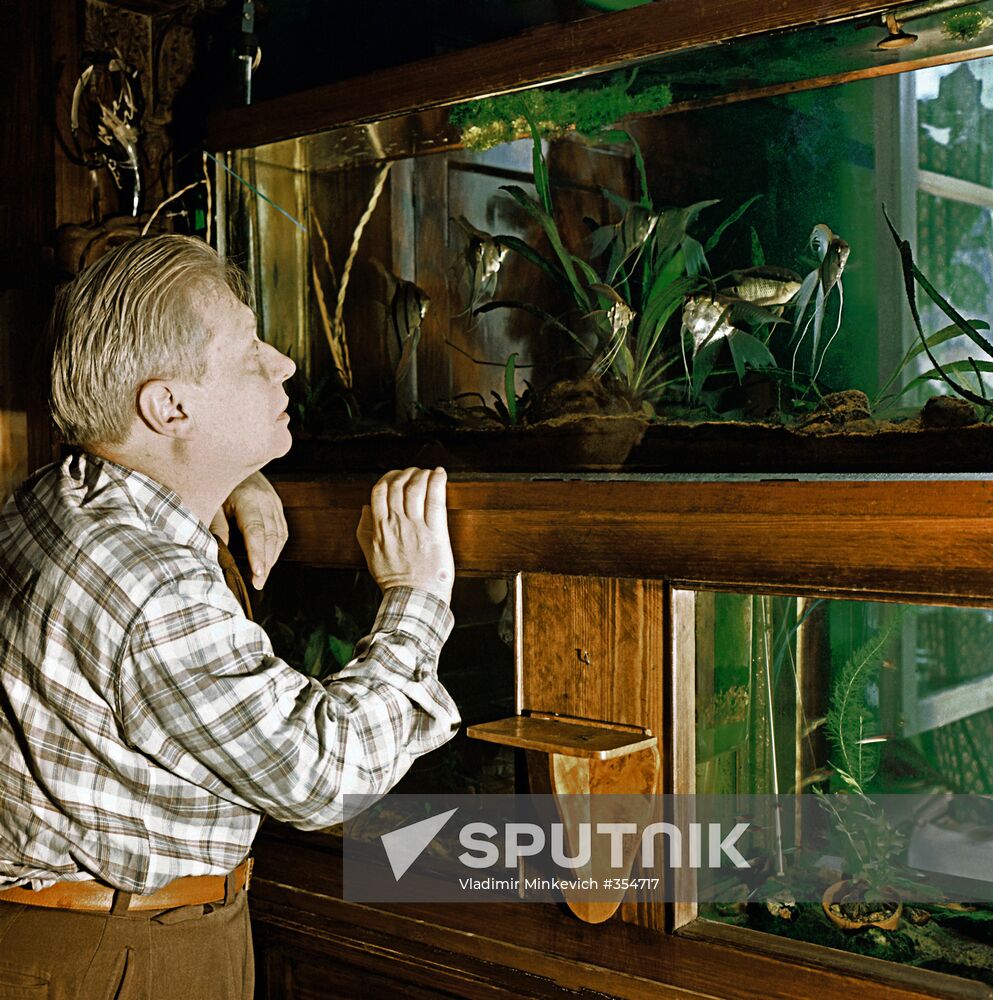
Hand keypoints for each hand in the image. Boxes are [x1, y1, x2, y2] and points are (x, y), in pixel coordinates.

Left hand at [210, 472, 288, 589]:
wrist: (232, 458)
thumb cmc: (216, 482)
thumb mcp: (211, 502)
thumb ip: (217, 526)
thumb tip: (219, 553)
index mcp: (248, 497)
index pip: (256, 530)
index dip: (257, 553)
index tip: (257, 573)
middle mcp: (267, 499)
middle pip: (271, 536)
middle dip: (266, 562)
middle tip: (258, 583)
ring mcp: (275, 502)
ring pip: (279, 535)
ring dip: (272, 557)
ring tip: (261, 577)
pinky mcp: (277, 506)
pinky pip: (281, 530)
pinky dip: (275, 547)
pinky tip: (267, 560)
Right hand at [356, 467, 453, 604]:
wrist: (413, 598)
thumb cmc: (394, 579)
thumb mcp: (370, 555)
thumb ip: (364, 531)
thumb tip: (364, 509)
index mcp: (379, 528)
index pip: (379, 491)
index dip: (388, 477)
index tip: (396, 476)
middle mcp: (396, 524)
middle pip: (398, 485)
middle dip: (407, 473)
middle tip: (415, 472)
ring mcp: (416, 527)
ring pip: (416, 489)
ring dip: (422, 475)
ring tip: (428, 472)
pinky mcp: (435, 533)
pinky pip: (435, 501)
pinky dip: (438, 483)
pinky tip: (440, 475)